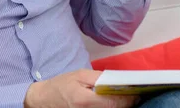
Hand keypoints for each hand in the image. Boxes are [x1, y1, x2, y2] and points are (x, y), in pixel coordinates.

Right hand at [24, 69, 138, 107]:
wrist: (43, 100)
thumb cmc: (61, 85)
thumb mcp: (79, 75)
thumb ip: (99, 77)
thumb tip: (117, 79)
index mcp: (84, 100)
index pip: (112, 102)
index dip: (127, 99)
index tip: (137, 93)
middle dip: (126, 104)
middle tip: (135, 96)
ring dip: (119, 107)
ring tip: (127, 100)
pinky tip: (115, 104)